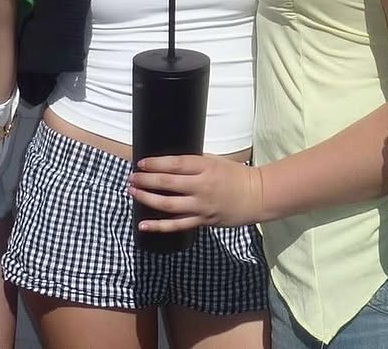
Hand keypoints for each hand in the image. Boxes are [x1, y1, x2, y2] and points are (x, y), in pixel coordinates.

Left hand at [128, 154, 262, 231]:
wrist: (255, 196)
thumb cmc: (235, 174)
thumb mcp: (215, 161)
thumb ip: (193, 163)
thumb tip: (168, 164)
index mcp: (205, 167)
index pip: (175, 164)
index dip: (155, 164)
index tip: (141, 164)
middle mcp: (202, 186)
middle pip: (168, 183)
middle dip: (146, 180)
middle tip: (131, 178)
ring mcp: (201, 205)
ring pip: (168, 204)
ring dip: (147, 198)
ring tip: (133, 192)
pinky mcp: (202, 221)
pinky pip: (177, 225)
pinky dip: (158, 226)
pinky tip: (143, 225)